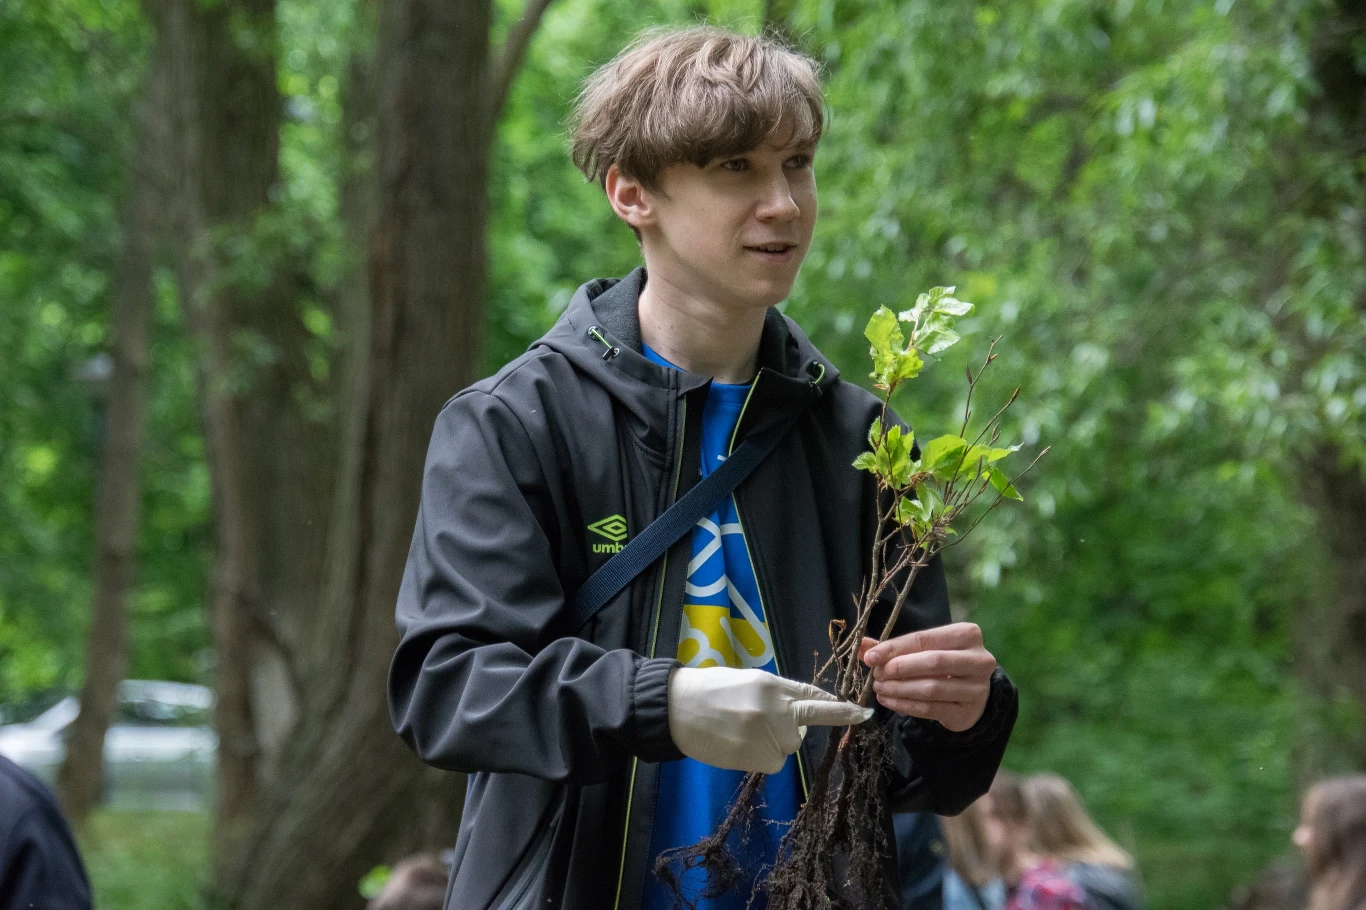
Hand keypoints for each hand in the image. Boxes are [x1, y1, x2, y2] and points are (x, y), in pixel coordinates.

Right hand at [667, 667, 872, 773]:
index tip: (863, 714)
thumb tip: (800, 715)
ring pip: (787, 747)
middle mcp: (775, 708)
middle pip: (802, 728)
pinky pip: (774, 762)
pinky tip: (737, 746)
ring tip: (738, 731)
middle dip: (786, 728)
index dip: (840, 708)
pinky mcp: (757, 757)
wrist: (675, 708)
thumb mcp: (747, 681)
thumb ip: (777, 694)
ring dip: (770, 744)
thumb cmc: (710, 690)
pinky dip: (759, 758)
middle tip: (753, 721)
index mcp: (773, 684)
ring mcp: (767, 733)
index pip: (815, 698)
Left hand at [859, 623, 996, 731]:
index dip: (895, 648)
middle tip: (877, 675)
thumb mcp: (924, 650)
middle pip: (933, 661)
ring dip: (899, 689)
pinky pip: (931, 709)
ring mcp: (977, 688)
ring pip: (931, 688)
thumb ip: (894, 647)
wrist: (972, 695)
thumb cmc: (945, 665)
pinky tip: (889, 701)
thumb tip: (861, 646)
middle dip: (899, 668)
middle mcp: (978, 659)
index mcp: (967, 635)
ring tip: (879, 688)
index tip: (871, 657)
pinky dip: (905, 705)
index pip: (925, 639)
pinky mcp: (967, 711)